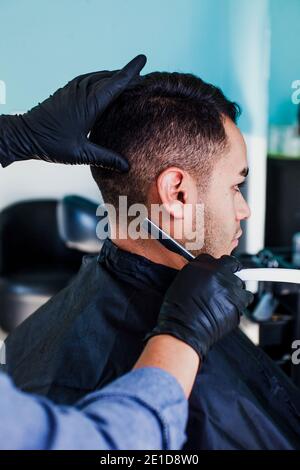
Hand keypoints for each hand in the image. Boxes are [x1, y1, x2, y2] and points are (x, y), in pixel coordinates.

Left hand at [0, 55, 145, 170]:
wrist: (25, 135)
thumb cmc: (52, 144)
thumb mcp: (81, 154)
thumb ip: (106, 158)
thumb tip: (126, 167)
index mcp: (90, 103)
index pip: (116, 82)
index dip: (131, 71)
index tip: (143, 58)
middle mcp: (83, 91)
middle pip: (111, 77)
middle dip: (128, 76)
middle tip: (144, 80)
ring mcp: (74, 88)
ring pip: (100, 76)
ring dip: (115, 77)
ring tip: (129, 82)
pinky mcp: (67, 90)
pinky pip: (90, 79)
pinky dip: (102, 80)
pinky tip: (106, 86)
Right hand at [146, 254, 253, 360]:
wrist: (184, 328)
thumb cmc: (178, 309)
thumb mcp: (183, 282)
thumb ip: (200, 275)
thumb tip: (211, 276)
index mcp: (201, 265)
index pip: (221, 260)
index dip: (224, 268)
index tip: (224, 272)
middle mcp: (217, 272)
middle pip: (233, 271)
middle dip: (229, 280)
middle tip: (221, 291)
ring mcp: (229, 286)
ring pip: (241, 285)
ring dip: (235, 292)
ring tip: (223, 303)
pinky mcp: (238, 301)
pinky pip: (246, 299)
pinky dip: (240, 304)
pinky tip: (228, 310)